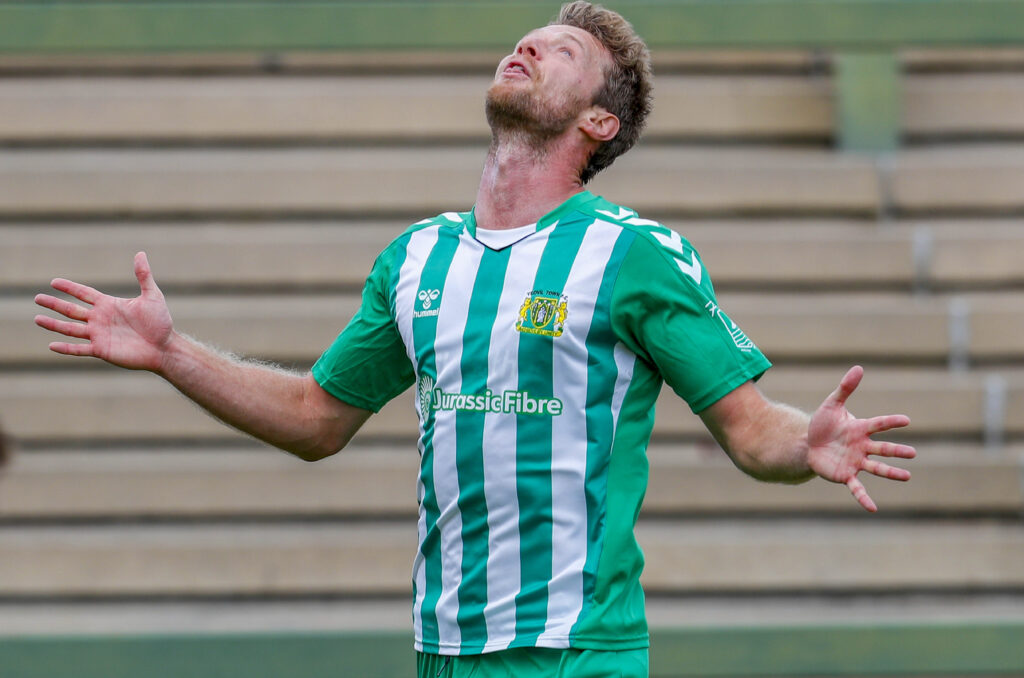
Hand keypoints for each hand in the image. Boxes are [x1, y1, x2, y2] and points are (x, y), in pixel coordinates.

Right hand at [34, 252, 173, 371]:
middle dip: (54, 304)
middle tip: (37, 298)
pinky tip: (51, 345)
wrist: (165, 347)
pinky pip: (79, 349)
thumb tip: (140, 253)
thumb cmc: (161, 322)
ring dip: (54, 324)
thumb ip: (144, 276)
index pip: (84, 294)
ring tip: (37, 318)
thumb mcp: (152, 296)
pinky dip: (66, 348)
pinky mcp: (102, 350)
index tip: (53, 281)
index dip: (69, 287)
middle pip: (72, 310)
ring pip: (70, 329)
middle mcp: (100, 319)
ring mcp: (99, 335)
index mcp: (109, 305)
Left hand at [806, 365, 915, 511]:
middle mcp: (862, 446)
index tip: (907, 420)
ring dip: (891, 472)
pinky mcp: (845, 475)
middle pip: (882, 449)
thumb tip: (859, 368)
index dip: (891, 422)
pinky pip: (857, 488)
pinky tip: (873, 508)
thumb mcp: (832, 405)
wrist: (808, 444)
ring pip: (877, 468)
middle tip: (913, 453)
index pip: (879, 424)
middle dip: (896, 451)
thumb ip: (845, 388)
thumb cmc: (823, 424)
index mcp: (860, 429)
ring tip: (908, 476)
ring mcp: (855, 462)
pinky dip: (864, 498)